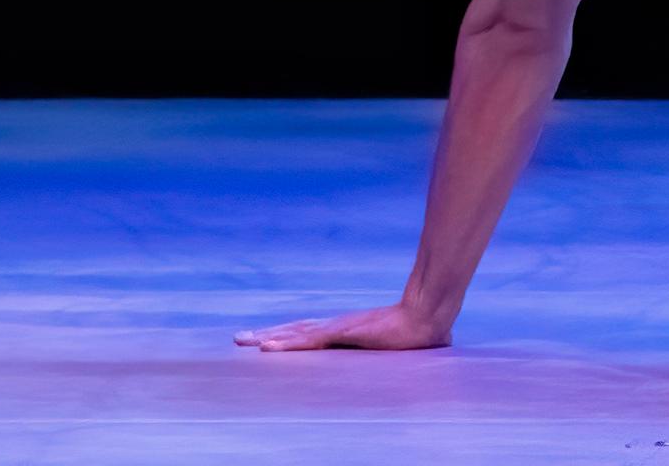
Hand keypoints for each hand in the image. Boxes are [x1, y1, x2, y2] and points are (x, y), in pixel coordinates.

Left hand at [234, 300, 450, 350]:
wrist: (430, 316)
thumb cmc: (420, 332)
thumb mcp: (398, 346)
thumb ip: (394, 350)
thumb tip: (411, 352)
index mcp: (346, 330)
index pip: (308, 333)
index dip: (286, 335)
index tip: (264, 340)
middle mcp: (337, 325)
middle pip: (294, 330)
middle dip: (267, 334)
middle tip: (239, 337)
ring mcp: (338, 328)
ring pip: (295, 334)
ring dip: (269, 338)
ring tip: (244, 341)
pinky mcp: (343, 333)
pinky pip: (308, 341)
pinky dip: (286, 344)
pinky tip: (268, 348)